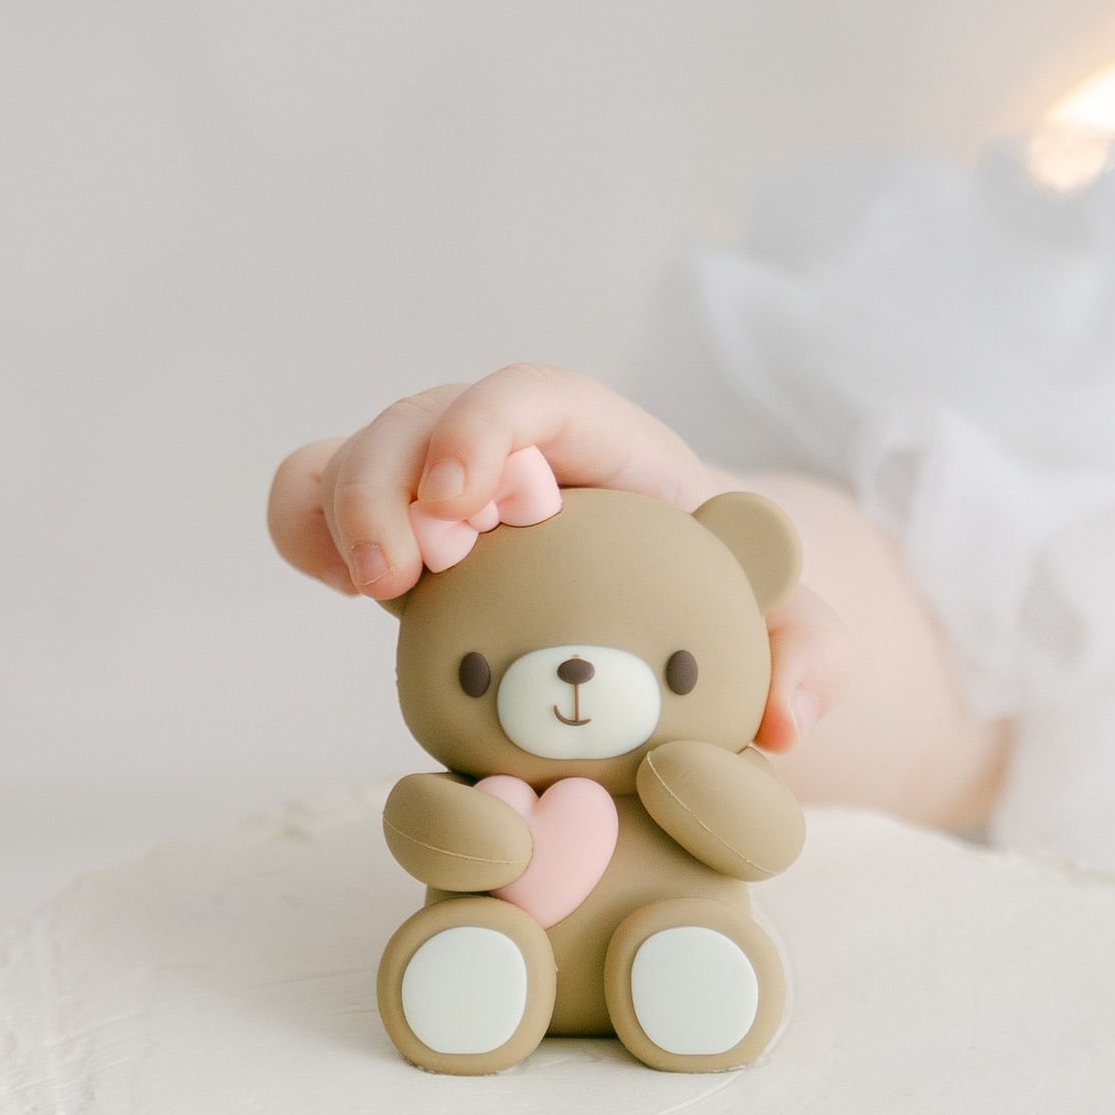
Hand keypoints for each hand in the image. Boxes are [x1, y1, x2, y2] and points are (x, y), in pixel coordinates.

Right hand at [268, 365, 851, 756]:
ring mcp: (441, 491)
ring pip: (359, 452)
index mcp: (604, 444)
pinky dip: (307, 529)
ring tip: (370, 590)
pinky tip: (337, 586)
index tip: (464, 500)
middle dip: (395, 481)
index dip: (485, 429)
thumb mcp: (784, 625)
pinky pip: (317, 503)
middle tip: (402, 578)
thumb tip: (788, 720)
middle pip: (425, 415)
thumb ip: (808, 654)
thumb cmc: (721, 603)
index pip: (532, 394)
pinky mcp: (395, 537)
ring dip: (343, 509)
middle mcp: (510, 452)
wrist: (668, 621)